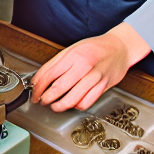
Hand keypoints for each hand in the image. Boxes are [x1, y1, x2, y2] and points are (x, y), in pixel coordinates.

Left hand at [31, 22, 150, 111]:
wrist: (119, 47)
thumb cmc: (94, 47)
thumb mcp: (72, 49)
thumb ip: (57, 63)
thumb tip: (41, 78)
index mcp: (72, 55)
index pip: (49, 73)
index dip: (38, 86)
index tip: (34, 92)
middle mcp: (84, 66)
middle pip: (59, 87)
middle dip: (47, 97)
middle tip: (41, 101)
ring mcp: (95, 77)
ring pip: (73, 98)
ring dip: (60, 105)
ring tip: (55, 106)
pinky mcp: (104, 86)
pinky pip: (87, 102)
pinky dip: (77, 106)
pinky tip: (73, 103)